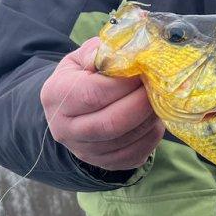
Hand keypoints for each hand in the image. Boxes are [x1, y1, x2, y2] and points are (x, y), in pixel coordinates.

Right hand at [40, 37, 164, 170]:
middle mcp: (65, 129)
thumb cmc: (81, 77)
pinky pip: (136, 153)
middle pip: (111, 122)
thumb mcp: (81, 58)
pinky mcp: (106, 163)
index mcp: (56, 96)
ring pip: (127, 139)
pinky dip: (152, 134)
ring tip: (159, 98)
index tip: (144, 70)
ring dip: (150, 117)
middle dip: (141, 102)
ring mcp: (85, 151)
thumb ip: (98, 52)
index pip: (93, 94)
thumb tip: (119, 54)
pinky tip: (155, 116)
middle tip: (158, 85)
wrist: (72, 110)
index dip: (124, 83)